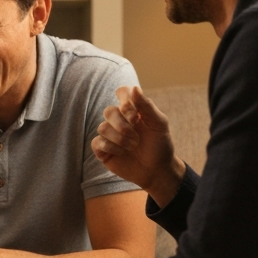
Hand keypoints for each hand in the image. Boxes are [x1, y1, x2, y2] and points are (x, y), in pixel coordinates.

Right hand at [91, 86, 184, 206]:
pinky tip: (122, 153)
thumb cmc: (160, 145)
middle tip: (137, 136)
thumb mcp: (159, 124)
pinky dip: (111, 147)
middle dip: (123, 125)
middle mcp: (118, 120)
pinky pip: (97, 142)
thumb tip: (134, 88)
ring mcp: (109, 134)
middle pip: (108, 111)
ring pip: (102, 127)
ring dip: (120, 139)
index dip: (125, 101)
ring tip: (133, 147)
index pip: (122, 93)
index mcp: (132, 110)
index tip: (136, 115)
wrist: (157, 170)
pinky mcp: (102, 149)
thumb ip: (147, 106)